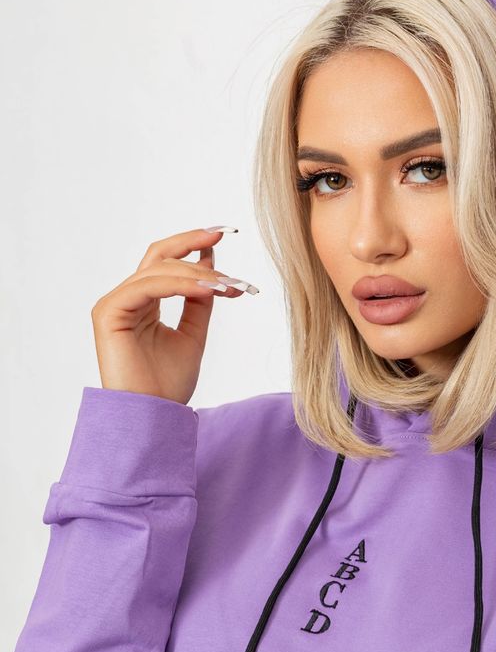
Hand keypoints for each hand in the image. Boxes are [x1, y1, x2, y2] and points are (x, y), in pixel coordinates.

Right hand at [90, 227, 256, 405]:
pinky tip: (208, 289)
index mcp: (143, 303)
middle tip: (224, 236)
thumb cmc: (168, 385)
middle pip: (159, 254)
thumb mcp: (194, 334)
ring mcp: (114, 304)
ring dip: (198, 273)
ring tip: (229, 285)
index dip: (192, 243)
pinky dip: (181, 284)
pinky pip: (148, 287)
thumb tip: (212, 264)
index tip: (224, 234)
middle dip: (192, 241)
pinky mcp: (109, 313)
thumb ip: (200, 300)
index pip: (166, 261)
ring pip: (158, 269)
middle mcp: (126, 299)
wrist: (154, 417)